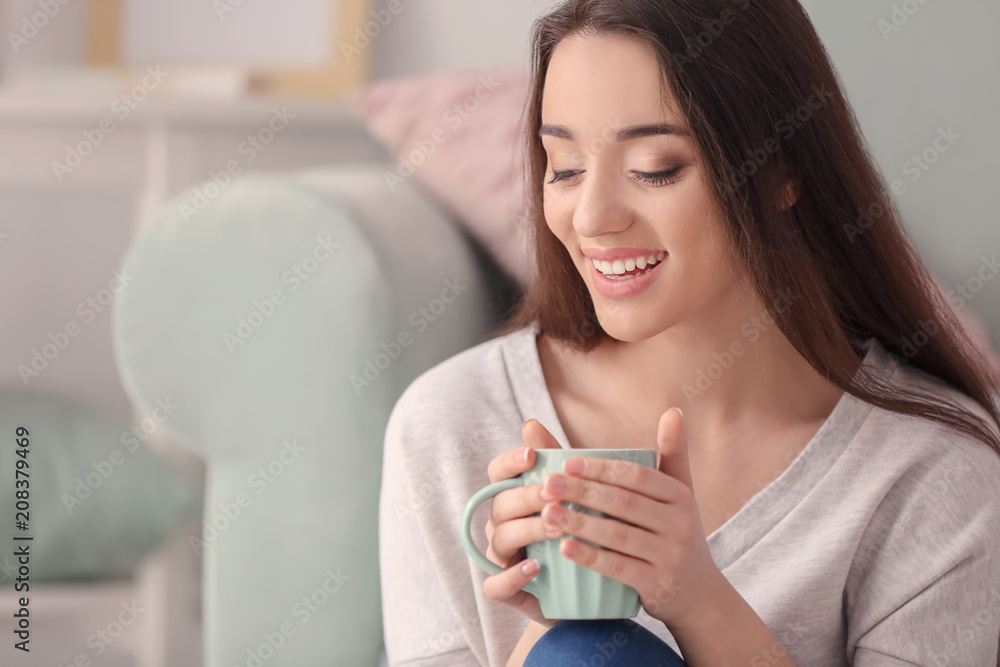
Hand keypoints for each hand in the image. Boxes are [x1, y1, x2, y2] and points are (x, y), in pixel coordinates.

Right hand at [481, 418, 562, 626]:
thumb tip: (532, 423)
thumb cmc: (580, 531)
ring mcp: (503, 557)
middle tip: (554, 493)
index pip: (498, 473)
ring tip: (556, 528)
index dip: (509, 462)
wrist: (588, 589)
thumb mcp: (579, 495)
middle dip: (525, 495)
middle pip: (500, 504)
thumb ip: (559, 461)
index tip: (531, 454)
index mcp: (515, 496)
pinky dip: (511, 576)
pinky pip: (496, 585)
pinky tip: (535, 567)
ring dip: (527, 530)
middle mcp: (503, 524)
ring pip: (500, 538)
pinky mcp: (508, 590)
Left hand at [535, 408, 726, 629]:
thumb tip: (673, 410)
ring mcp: (670, 555)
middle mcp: (680, 523)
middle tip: (547, 485)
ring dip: (579, 523)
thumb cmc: (676, 532)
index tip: (565, 463)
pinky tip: (564, 549)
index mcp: (679, 495)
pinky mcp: (657, 584)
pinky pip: (619, 568)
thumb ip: (671, 454)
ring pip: (618, 535)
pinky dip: (590, 558)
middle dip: (582, 492)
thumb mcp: (680, 494)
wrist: (698, 593)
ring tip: (547, 514)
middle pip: (623, 503)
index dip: (601, 468)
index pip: (636, 475)